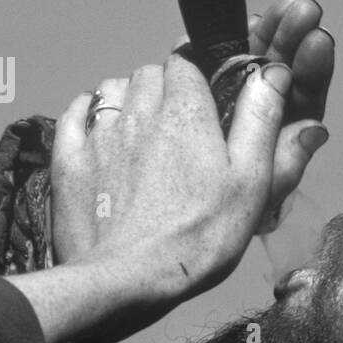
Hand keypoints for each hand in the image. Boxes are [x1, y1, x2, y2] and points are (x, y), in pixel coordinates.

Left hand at [54, 0, 332, 268]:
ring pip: (112, 89)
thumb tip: (273, 72)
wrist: (128, 280)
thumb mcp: (252, 182)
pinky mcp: (70, 160)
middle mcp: (139, 110)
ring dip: (128, 99)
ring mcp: (100, 134)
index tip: (208, 97)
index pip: (187, 61)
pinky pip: (75, 114)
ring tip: (143, 131)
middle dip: (165, 87)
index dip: (199, 75)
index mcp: (187, 111)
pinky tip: (102, 132)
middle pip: (150, 73)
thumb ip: (262, 121)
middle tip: (182, 125)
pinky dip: (89, 114)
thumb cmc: (198, 237)